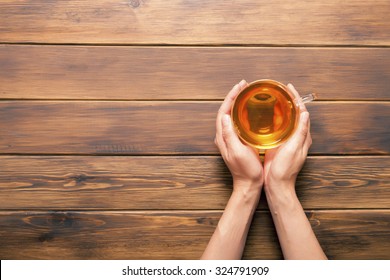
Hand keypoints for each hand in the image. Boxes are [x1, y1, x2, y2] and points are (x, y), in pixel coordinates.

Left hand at [215, 80, 263, 194]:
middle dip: (234, 97)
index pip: (223, 112)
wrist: (249, 184)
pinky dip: (242, 112)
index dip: (230, 97)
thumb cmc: (245, 170)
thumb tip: (224, 117)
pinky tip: (251, 109)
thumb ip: (229, 135)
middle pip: (226, 111)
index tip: (239, 87)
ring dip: (237, 103)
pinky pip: (238, 122)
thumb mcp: (237, 152)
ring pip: (232, 115)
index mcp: (222, 137)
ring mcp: (231, 138)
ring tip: (247, 93)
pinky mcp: (238, 141)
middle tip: (244, 86)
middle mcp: (224, 136)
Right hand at [264, 83, 311, 195]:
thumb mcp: (294, 149)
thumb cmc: (285, 169)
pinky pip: (278, 128)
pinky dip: (274, 119)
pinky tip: (266, 116)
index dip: (296, 98)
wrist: (277, 184)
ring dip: (281, 109)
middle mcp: (297, 137)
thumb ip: (301, 131)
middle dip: (289, 101)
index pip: (302, 112)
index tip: (289, 87)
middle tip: (280, 90)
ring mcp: (288, 141)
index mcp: (303, 136)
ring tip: (273, 99)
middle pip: (295, 114)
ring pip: (286, 120)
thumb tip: (305, 113)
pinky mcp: (279, 145)